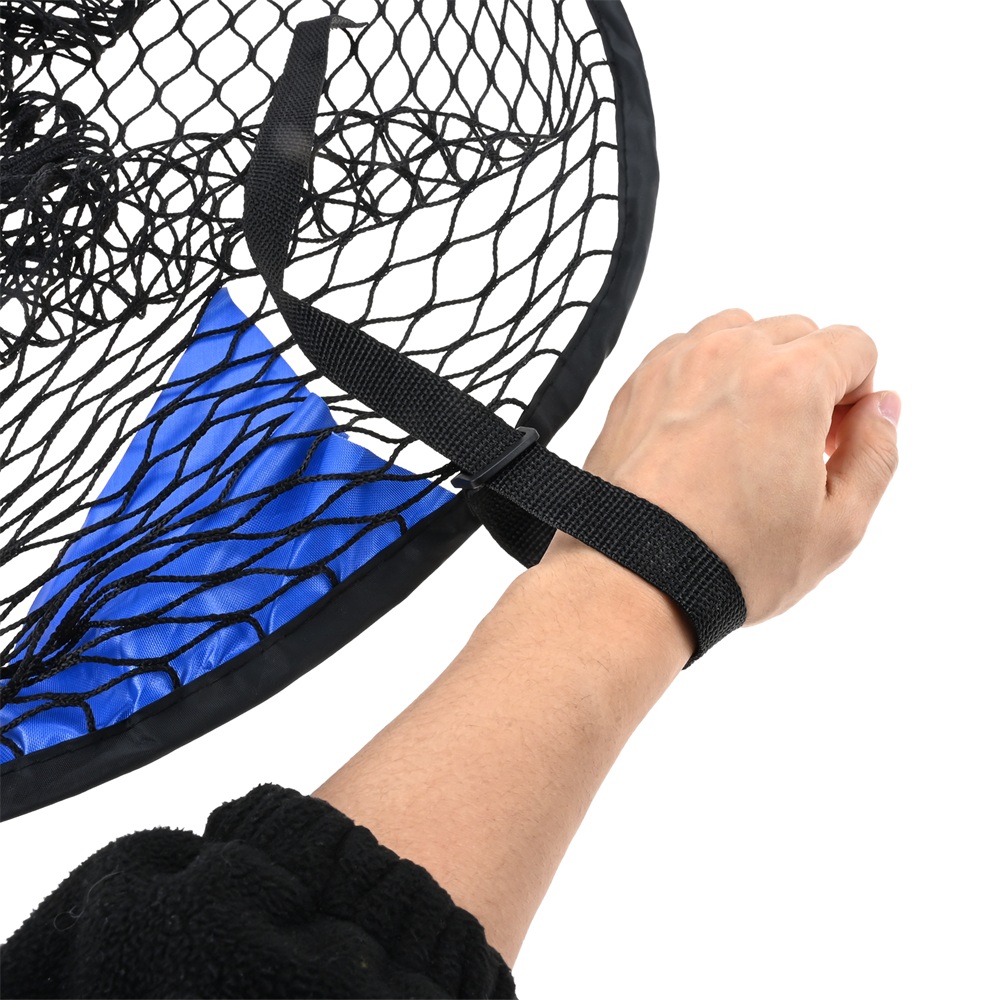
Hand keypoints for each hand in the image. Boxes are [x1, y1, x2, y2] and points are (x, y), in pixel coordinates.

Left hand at [548, 308, 899, 624]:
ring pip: (739, 334)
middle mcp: (730, 355)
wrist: (629, 578)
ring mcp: (676, 363)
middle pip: (798, 334)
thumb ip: (877, 454)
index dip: (858, 396)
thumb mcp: (838, 526)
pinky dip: (705, 379)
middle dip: (811, 382)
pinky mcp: (636, 382)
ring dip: (756, 371)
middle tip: (793, 451)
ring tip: (745, 441)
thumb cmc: (727, 562)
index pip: (854, 345)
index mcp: (790, 381)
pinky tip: (701, 438)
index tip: (836, 442)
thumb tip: (883, 408)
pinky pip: (688, 353)